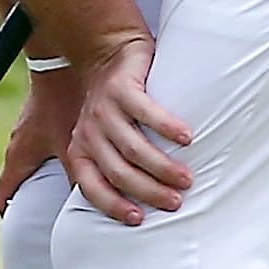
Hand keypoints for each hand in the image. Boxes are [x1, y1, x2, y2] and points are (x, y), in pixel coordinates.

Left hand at [55, 37, 195, 224]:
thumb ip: (107, 163)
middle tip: (176, 202)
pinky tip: (188, 139)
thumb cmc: (112, 104)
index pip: (92, 185)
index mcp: (80, 148)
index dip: (113, 205)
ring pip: (133, 148)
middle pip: (118, 171)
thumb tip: (136, 204)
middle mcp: (89, 131)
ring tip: (187, 179)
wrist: (105, 49)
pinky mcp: (123, 88)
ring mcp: (105, 109)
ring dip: (162, 167)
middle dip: (147, 191)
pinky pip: (147, 113)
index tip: (139, 219)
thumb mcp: (97, 135)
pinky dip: (168, 128)